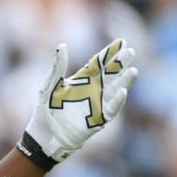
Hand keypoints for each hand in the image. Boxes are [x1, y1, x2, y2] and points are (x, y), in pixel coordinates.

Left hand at [18, 39, 137, 170]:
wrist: (44, 134)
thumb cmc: (46, 110)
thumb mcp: (50, 86)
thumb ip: (58, 67)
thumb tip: (62, 45)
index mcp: (82, 80)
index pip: (99, 63)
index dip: (109, 53)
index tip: (121, 42)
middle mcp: (93, 90)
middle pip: (111, 74)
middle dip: (121, 63)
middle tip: (131, 52)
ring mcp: (97, 104)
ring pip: (115, 89)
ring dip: (125, 81)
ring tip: (133, 70)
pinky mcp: (98, 119)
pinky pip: (111, 109)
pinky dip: (117, 101)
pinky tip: (122, 91)